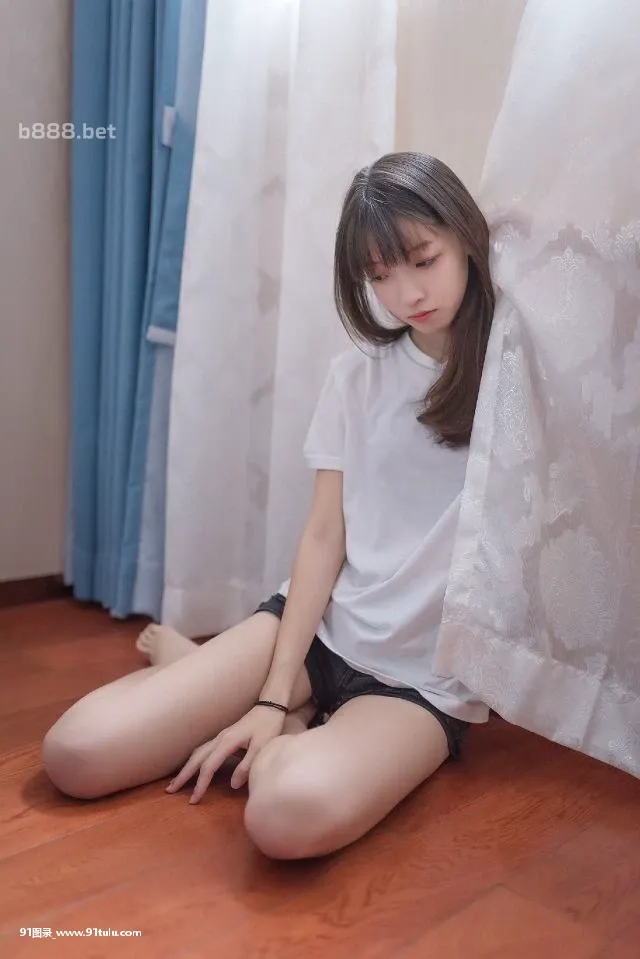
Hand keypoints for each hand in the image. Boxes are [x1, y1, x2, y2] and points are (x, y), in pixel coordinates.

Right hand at [165, 705, 286, 802]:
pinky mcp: (223, 737)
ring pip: (197, 753)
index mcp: (227, 742)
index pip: (208, 767)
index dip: (200, 784)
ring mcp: (220, 736)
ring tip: (175, 781)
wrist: (270, 707)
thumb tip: (233, 785)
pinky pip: (203, 750)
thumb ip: (247, 766)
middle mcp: (219, 738)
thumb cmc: (268, 726)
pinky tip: (192, 766)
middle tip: (169, 791)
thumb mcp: (261, 747)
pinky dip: (194, 760)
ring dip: (186, 767)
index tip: (193, 800)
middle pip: (196, 759)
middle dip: (183, 775)